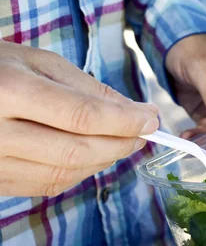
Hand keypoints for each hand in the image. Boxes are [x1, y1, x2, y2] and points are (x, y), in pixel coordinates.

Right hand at [0, 41, 158, 196]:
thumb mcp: (36, 61)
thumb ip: (86, 88)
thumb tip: (134, 113)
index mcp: (8, 90)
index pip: (83, 116)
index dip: (125, 122)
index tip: (151, 119)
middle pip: (78, 151)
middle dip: (120, 144)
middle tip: (141, 133)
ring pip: (65, 174)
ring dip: (103, 161)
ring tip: (120, 142)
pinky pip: (45, 185)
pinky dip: (78, 173)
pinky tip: (91, 155)